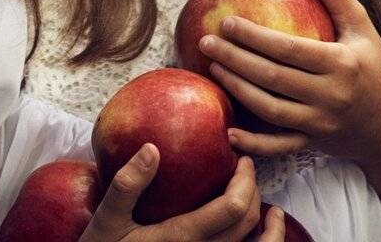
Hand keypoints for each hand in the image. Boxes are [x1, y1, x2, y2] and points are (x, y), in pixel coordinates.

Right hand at [77, 145, 283, 241]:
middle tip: (245, 169)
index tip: (240, 158)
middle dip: (253, 191)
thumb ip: (128, 185)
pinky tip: (257, 241)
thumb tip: (152, 148)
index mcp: (181, 238)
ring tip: (274, 212)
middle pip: (246, 223)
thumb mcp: (106, 219)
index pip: (232, 208)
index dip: (244, 180)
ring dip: (270, 231)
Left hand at [198, 0, 380, 165]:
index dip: (254, 36)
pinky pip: (279, 146)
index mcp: (341, 63)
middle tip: (206, 42)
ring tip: (213, 68)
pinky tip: (229, 132)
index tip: (226, 21)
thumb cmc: (371, 63)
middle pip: (273, 78)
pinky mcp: (313, 144)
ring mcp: (320, 124)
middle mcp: (330, 96)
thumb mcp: (359, 23)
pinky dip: (254, 144)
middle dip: (235, 59)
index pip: (289, 48)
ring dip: (237, 90)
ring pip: (270, 110)